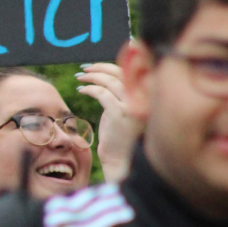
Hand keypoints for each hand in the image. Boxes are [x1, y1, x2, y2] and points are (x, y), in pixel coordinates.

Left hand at [77, 61, 139, 182]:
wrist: (121, 160)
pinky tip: (81, 90)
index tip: (94, 66)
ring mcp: (133, 107)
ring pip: (111, 82)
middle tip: (85, 69)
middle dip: (100, 68)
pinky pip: (102, 94)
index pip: (130, 72)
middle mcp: (144, 100)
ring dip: (92, 77)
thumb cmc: (120, 135)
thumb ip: (119, 93)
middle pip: (122, 73)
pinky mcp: (119, 114)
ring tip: (80, 78)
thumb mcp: (123, 110)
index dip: (111, 66)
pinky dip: (90, 89)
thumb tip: (104, 74)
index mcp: (147, 97)